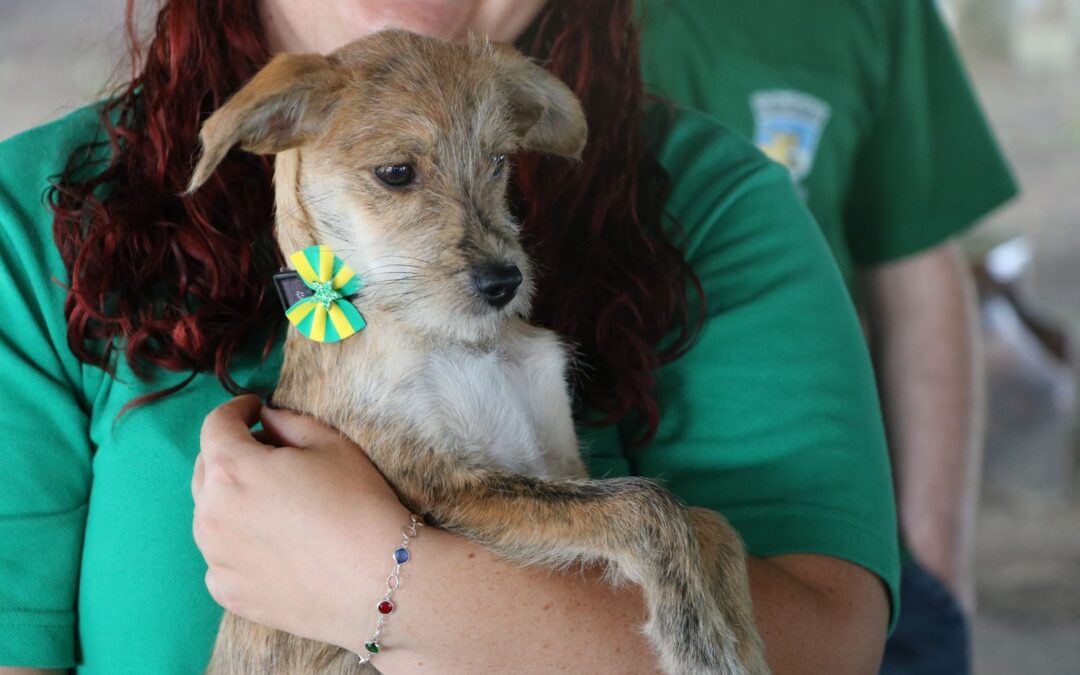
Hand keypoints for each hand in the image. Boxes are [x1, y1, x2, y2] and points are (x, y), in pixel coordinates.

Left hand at [192, 395, 408, 650]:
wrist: (378, 578)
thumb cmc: (357, 503)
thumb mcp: (330, 443)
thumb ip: (287, 422)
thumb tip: (265, 420)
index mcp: (231, 470)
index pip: (216, 425)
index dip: (236, 409)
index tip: (254, 409)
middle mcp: (210, 515)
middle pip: (206, 470)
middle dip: (231, 454)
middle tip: (267, 454)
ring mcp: (216, 559)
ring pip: (210, 516)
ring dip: (231, 500)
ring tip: (273, 505)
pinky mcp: (228, 594)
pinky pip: (221, 558)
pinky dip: (237, 545)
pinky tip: (273, 546)